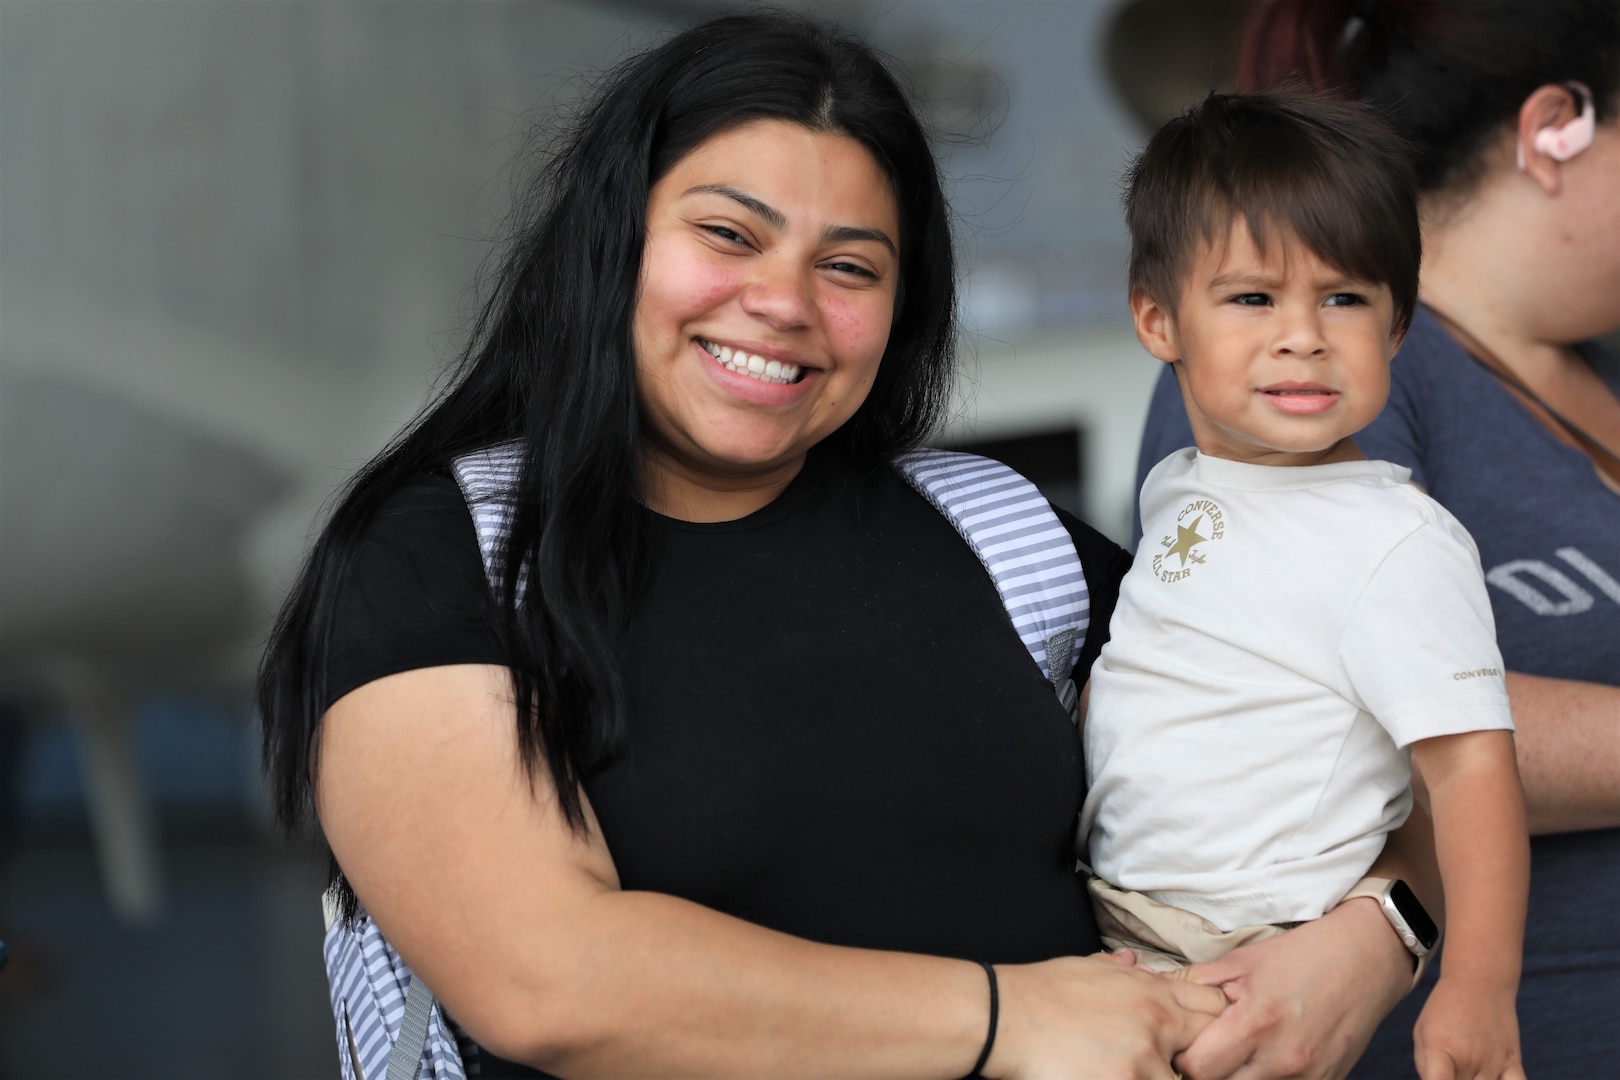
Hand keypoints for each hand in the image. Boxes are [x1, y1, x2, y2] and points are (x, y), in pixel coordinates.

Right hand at [984, 950, 1226, 1079]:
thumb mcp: (1088, 966)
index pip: (1214, 1007)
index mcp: (1152, 991)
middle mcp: (1157, 1023)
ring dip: (1154, 1075)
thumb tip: (1133, 962)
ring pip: (1173, 1079)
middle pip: (1209, 1048)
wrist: (1008, 1016)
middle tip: (1163, 1059)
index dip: (1213, 1024)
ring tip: (1117, 1065)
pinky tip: (1100, 1072)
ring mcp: (1144, 1058)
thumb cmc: (1043, 991)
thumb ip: (1121, 970)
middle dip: (1194, 1059)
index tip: (1197, 1037)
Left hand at [1175, 899, 1407, 1078]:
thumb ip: (1195, 986)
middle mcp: (1283, 1059)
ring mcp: (1309, 1078)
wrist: (1366, 958)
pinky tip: (1258, 1064)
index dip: (1181, 1059)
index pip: (1198, 1069)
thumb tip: (1153, 992)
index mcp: (1256, 1023)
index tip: (1180, 1045)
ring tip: (1230, 1057)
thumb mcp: (1240, 962)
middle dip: (1204, 1074)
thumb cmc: (1300, 956)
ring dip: (1234, 1079)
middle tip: (1203, 1052)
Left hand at [1413, 977, 1523, 1079]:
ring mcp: (1493, 1062)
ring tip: (1470, 1068)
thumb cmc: (1445, 1010)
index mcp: (1439, 1049)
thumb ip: (1425, 1067)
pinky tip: (1494, 1076)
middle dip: (1454, 1079)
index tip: (1438, 1079)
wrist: (1479, 982)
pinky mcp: (1514, 1062)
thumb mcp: (1423, 1032)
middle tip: (1453, 1063)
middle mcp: (1468, 1058)